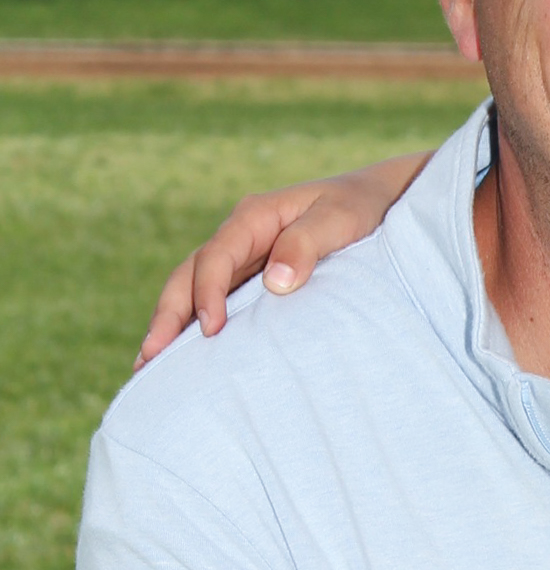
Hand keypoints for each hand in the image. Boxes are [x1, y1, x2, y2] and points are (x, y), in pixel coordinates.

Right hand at [135, 154, 428, 365]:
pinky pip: (217, 301)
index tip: (211, 331)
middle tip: (149, 360)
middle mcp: (240, 236)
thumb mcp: (340, 219)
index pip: (215, 258)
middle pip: (188, 276)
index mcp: (254, 217)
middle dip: (167, 316)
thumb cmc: (361, 208)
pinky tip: (184, 359)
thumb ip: (307, 244)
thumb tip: (275, 281)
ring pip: (193, 290)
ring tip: (148, 367)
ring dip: (170, 325)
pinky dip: (195, 326)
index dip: (207, 294)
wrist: (381, 201)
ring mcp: (244, 258)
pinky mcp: (254, 278)